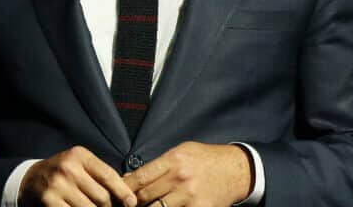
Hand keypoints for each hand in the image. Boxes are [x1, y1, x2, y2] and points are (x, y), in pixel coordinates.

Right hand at [19, 146, 137, 206]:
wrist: (32, 179)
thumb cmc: (64, 173)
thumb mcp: (80, 164)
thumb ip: (100, 174)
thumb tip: (128, 195)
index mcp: (79, 156)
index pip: (108, 175)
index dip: (122, 192)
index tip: (132, 203)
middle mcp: (68, 168)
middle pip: (101, 196)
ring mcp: (57, 186)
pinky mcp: (49, 201)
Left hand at [123, 142, 251, 206]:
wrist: (235, 170)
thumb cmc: (205, 159)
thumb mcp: (183, 151)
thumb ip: (159, 164)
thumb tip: (132, 178)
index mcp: (174, 160)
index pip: (141, 177)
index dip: (125, 187)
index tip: (117, 192)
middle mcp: (180, 179)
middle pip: (145, 197)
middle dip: (132, 202)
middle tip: (123, 205)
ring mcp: (190, 197)